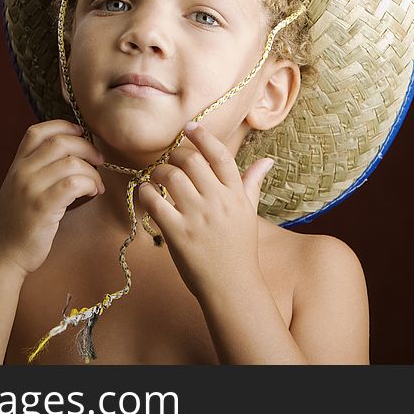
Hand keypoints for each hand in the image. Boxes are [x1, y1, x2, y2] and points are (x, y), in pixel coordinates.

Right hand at [0, 119, 104, 274]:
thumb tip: (70, 155)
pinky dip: (90, 184)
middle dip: (87, 147)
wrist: (2, 255)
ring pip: (71, 162)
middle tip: (99, 161)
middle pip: (60, 142)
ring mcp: (30, 188)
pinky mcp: (42, 207)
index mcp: (16, 166)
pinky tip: (93, 192)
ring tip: (96, 186)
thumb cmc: (18, 225)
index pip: (37, 131)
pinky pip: (74, 184)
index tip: (81, 132)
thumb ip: (36, 171)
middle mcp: (21, 172)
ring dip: (92, 171)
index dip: (63, 126)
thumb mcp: (20, 190)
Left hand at [138, 121, 273, 299]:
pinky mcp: (177, 233)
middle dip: (176, 156)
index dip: (203, 136)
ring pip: (171, 177)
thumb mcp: (249, 213)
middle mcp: (218, 202)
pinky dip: (146, 192)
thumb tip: (267, 161)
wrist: (232, 286)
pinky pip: (155, 202)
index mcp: (236, 194)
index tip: (189, 127)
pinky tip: (146, 193)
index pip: (219, 155)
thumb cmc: (240, 248)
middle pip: (191, 161)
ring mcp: (197, 217)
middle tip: (171, 162)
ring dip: (159, 172)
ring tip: (157, 177)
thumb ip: (252, 183)